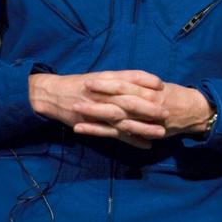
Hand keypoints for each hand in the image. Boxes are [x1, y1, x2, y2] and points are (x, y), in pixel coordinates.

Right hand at [29, 70, 166, 148]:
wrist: (54, 95)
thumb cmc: (80, 84)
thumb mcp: (100, 76)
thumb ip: (119, 78)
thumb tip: (141, 80)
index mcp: (107, 80)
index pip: (130, 77)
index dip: (146, 80)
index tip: (161, 84)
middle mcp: (104, 95)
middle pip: (130, 101)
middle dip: (149, 107)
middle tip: (166, 112)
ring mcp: (99, 112)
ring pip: (124, 121)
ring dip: (143, 127)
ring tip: (160, 132)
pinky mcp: (94, 125)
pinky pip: (115, 135)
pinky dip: (131, 140)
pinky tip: (145, 145)